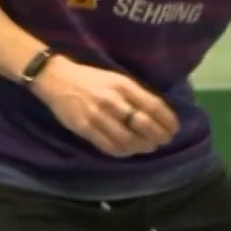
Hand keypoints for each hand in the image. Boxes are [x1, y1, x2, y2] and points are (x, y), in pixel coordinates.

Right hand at [31, 58, 179, 157]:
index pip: (154, 106)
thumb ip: (135, 94)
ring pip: (128, 139)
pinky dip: (123, 151)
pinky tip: (129, 151)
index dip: (167, 121)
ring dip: (142, 147)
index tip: (174, 129)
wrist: (57, 78)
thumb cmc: (92, 78)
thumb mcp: (117, 79)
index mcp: (124, 86)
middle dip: (158, 136)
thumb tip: (157, 114)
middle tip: (164, 141)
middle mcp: (113, 101)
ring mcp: (98, 116)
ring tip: (148, 147)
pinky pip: (108, 146)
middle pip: (144, 125)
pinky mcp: (84, 128)